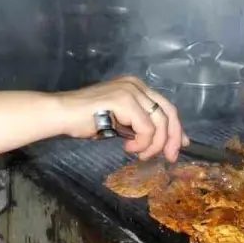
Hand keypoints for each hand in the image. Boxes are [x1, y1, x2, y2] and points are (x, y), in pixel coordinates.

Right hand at [56, 76, 185, 161]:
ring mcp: (131, 91)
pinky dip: (141, 143)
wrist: (63, 113)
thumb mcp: (119, 120)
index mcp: (136, 86)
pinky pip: (146, 129)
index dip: (176, 128)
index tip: (180, 145)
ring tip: (139, 154)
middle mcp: (137, 85)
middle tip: (169, 157)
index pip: (166, 106)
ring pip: (159, 123)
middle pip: (169, 112)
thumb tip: (159, 140)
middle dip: (172, 138)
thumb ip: (138, 124)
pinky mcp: (125, 101)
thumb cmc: (85, 119)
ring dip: (153, 145)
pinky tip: (127, 147)